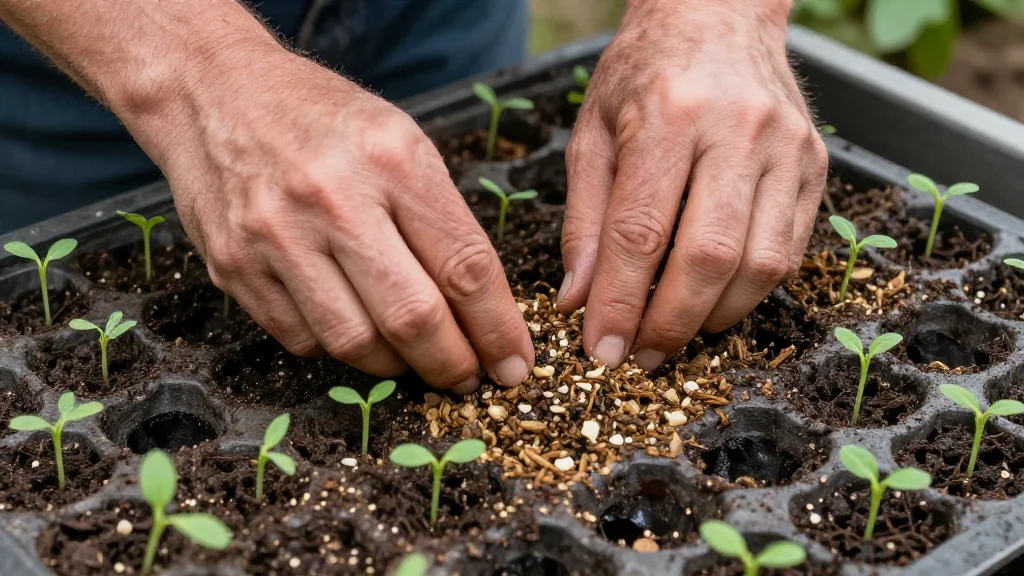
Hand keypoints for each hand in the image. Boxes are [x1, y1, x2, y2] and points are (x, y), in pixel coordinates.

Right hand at [134, 45, 533, 392]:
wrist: (212, 92)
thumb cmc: (321, 119)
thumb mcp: (399, 140)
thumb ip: (440, 218)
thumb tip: (481, 308)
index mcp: (391, 159)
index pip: (464, 266)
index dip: (498, 328)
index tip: (515, 362)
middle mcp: (332, 199)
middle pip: (413, 317)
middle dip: (454, 364)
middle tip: (469, 377)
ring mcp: (275, 237)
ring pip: (355, 343)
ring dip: (398, 367)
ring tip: (415, 360)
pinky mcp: (234, 267)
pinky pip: (303, 340)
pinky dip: (340, 349)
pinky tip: (356, 330)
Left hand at [558, 0, 827, 369]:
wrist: (718, 16)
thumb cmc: (644, 73)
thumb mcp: (592, 132)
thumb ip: (584, 219)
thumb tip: (578, 302)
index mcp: (669, 115)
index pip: (641, 232)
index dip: (620, 303)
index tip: (602, 350)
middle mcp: (737, 130)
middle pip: (707, 256)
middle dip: (669, 323)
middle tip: (641, 357)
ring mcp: (786, 148)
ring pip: (759, 265)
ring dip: (714, 317)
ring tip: (675, 334)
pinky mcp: (815, 165)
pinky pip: (789, 252)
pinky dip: (750, 292)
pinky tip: (715, 300)